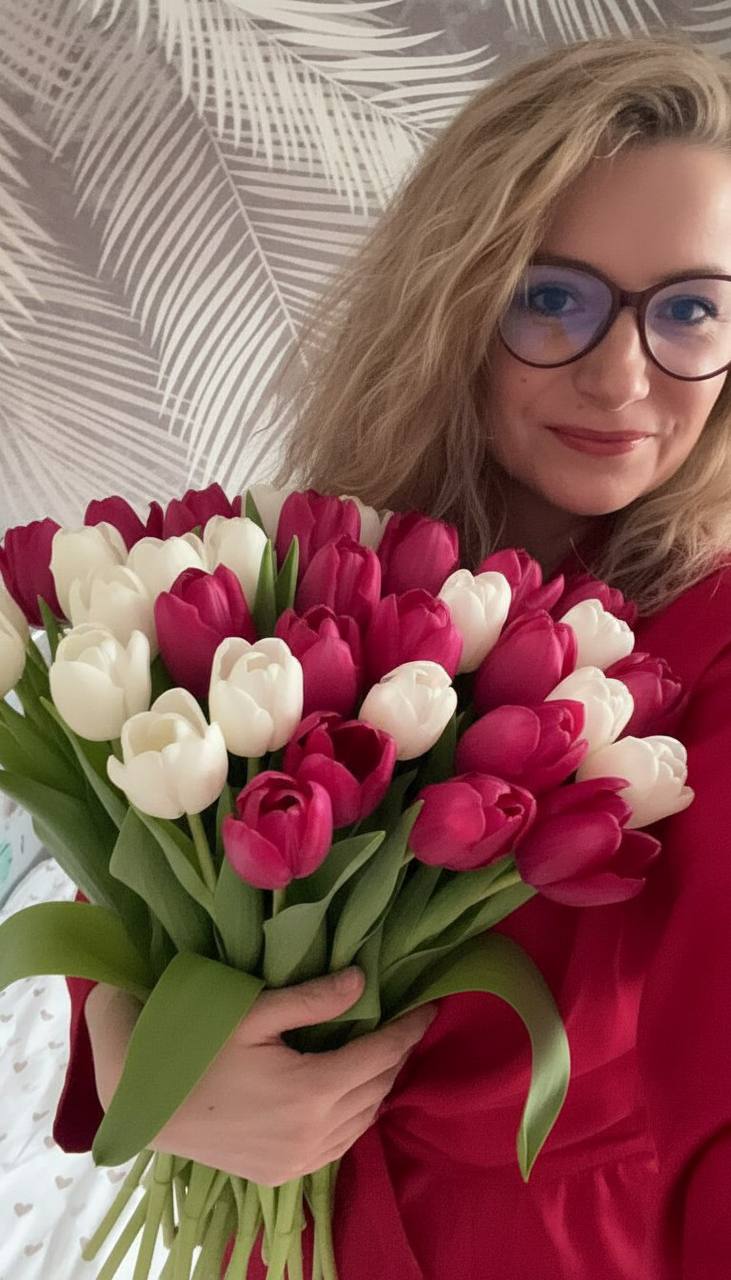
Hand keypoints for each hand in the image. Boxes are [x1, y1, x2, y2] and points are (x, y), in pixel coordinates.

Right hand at [86, 970, 436, 1185]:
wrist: (151, 1105)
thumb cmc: (199, 1047)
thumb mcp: (255, 1013)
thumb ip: (312, 1000)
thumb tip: (363, 982)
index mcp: (312, 1090)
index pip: (381, 1056)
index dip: (409, 1030)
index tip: (428, 1007)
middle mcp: (315, 1133)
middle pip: (378, 1088)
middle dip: (397, 1055)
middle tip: (406, 1024)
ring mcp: (300, 1160)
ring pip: (364, 1120)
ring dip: (378, 1085)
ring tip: (382, 1052)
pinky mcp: (284, 1174)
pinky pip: (340, 1144)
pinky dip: (355, 1115)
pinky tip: (349, 1091)